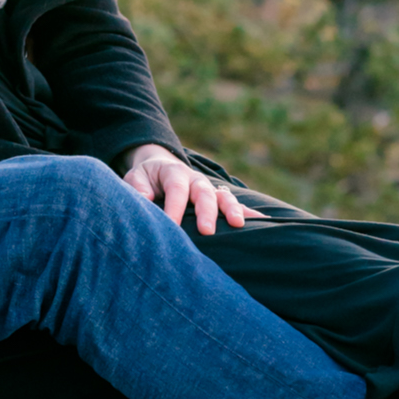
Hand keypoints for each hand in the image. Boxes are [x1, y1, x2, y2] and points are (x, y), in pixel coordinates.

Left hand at [121, 144, 261, 235]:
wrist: (159, 168)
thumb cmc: (146, 178)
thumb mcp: (135, 177)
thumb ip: (138, 187)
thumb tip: (144, 200)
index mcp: (173, 172)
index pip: (176, 188)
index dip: (174, 207)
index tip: (172, 227)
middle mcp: (194, 179)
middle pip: (203, 192)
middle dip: (207, 211)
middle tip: (207, 231)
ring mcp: (209, 188)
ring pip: (223, 196)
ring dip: (232, 209)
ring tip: (238, 225)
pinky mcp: (218, 199)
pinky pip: (236, 204)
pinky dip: (249, 213)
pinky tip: (263, 223)